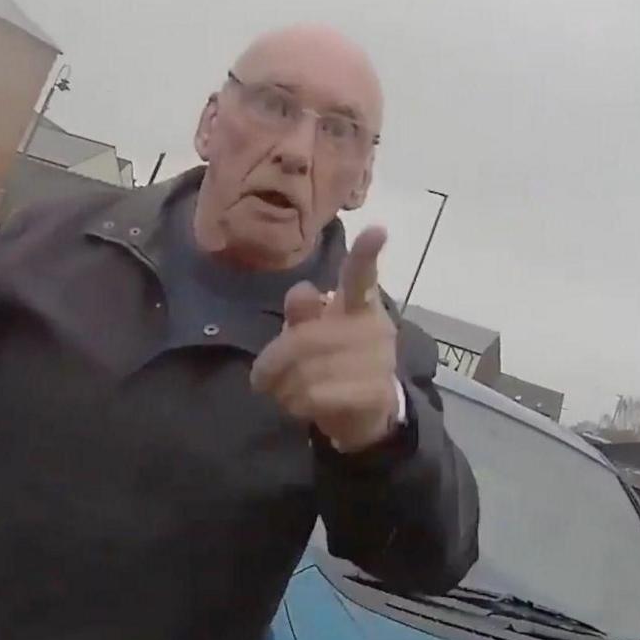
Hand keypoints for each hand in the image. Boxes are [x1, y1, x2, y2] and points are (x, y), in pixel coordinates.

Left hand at [249, 226, 397, 452]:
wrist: (365, 410)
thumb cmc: (333, 359)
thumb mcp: (313, 329)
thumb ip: (303, 311)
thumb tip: (301, 291)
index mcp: (359, 304)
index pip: (362, 275)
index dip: (366, 254)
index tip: (377, 229)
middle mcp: (374, 327)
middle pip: (306, 338)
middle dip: (273, 360)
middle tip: (261, 376)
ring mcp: (379, 361)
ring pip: (306, 372)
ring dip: (282, 386)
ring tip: (282, 391)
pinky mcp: (374, 392)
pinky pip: (316, 396)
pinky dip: (295, 403)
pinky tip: (297, 405)